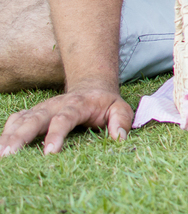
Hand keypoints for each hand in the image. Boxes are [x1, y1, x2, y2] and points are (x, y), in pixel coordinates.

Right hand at [0, 79, 130, 156]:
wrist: (92, 87)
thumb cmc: (105, 103)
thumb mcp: (120, 108)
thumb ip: (121, 120)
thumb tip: (119, 137)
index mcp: (77, 104)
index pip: (64, 119)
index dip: (56, 134)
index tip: (50, 152)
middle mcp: (55, 105)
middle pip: (35, 118)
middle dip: (21, 136)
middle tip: (9, 154)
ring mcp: (43, 108)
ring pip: (22, 120)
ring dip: (9, 136)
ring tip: (1, 154)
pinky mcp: (34, 113)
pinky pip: (17, 120)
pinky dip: (7, 132)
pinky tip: (1, 146)